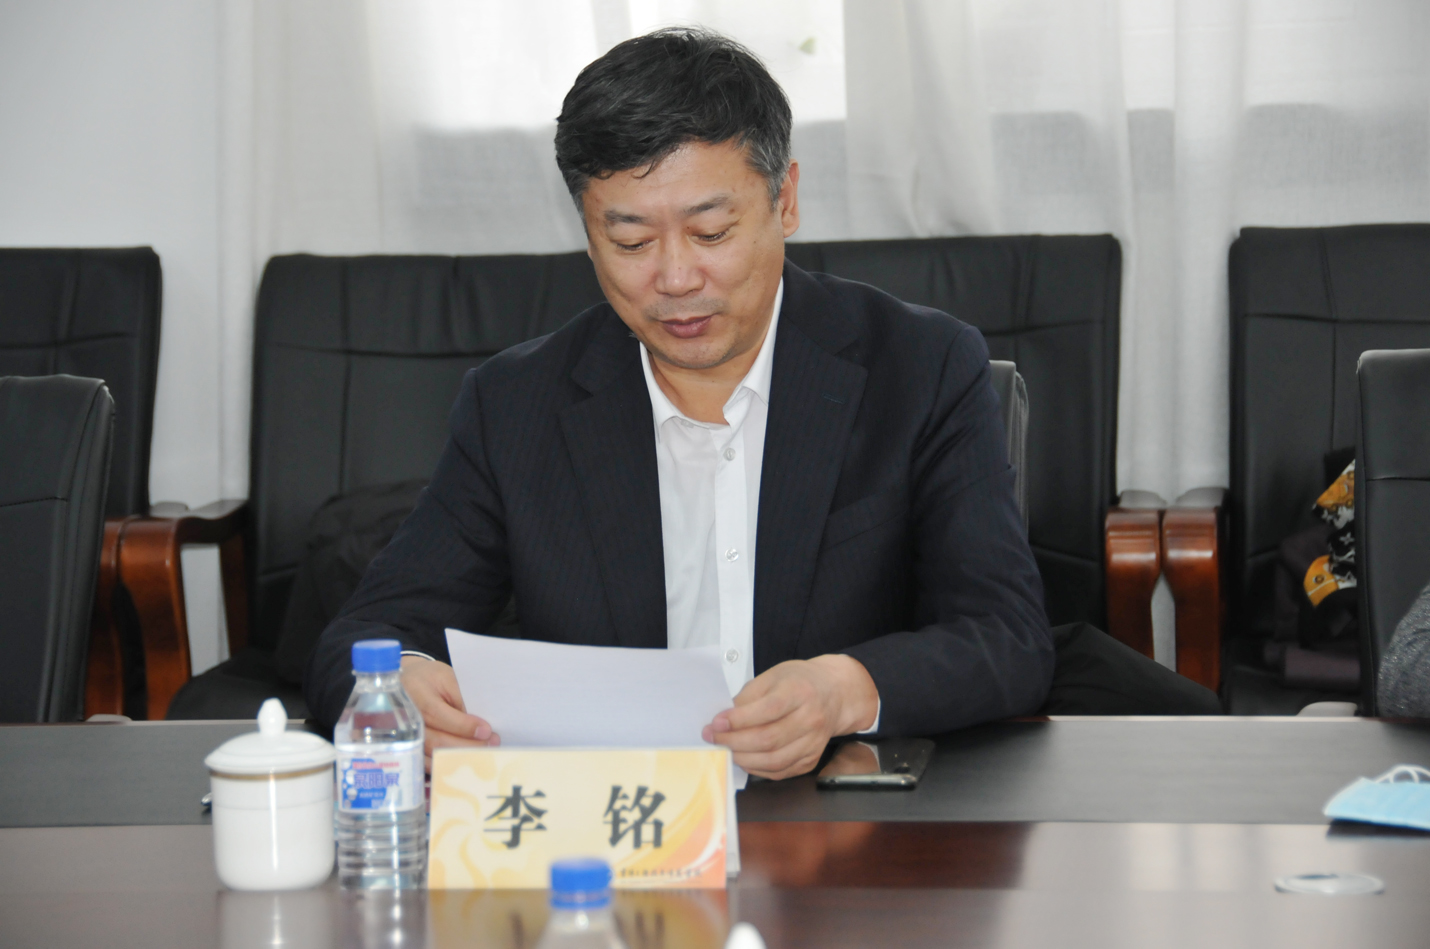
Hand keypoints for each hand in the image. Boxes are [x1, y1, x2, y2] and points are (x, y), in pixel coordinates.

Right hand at [400, 655, 498, 770]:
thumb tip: (479, 727)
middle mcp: (404, 719)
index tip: (486, 731)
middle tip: (491, 744)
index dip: (463, 726)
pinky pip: (426, 763)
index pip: (436, 714)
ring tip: (482, 754)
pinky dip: (446, 766)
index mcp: (414, 693)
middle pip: (434, 740)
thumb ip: (459, 700)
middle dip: (466, 745)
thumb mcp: (447, 678)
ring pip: (431, 756)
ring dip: (459, 758)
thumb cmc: (430, 678)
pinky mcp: (406, 749)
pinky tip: (465, 762)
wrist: (406, 683)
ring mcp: (402, 737)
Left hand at [701, 654, 878, 779]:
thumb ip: (748, 696)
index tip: (716, 723)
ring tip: (726, 750)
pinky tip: (745, 759)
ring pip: (773, 760)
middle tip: (714, 739)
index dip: (738, 720)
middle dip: (734, 742)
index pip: (767, 710)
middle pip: (768, 739)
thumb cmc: (799, 681)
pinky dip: (758, 769)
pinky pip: (781, 771)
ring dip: (743, 759)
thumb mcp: (772, 675)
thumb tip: (724, 720)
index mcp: (800, 692)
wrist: (834, 693)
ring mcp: (814, 742)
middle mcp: (811, 718)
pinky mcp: (812, 759)